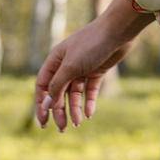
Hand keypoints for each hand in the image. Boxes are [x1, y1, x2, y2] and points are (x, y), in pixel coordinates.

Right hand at [34, 6, 144, 130]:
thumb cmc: (91, 44)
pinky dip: (89, 102)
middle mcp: (67, 65)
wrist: (118, 31)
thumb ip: (58, 86)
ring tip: (77, 122)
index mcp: (55, 60)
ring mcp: (82, 68)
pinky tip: (89, 114)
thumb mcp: (70, 67)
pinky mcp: (97, 71)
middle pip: (59, 92)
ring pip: (75, 93)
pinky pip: (90, 90)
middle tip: (62, 128)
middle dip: (59, 111)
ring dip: (74, 108)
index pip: (43, 86)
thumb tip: (46, 105)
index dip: (41, 104)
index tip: (43, 122)